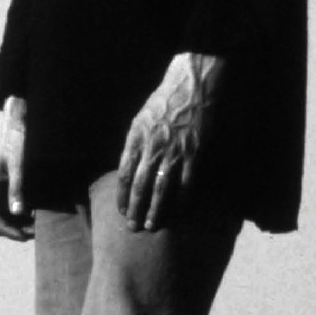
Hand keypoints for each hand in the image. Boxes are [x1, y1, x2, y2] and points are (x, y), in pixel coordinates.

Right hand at [0, 97, 32, 241]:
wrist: (18, 127)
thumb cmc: (18, 144)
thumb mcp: (19, 166)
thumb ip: (17, 189)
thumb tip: (18, 213)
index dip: (7, 230)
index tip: (25, 237)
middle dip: (14, 229)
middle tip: (35, 233)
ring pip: (3, 215)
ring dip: (18, 223)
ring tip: (37, 226)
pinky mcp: (3, 186)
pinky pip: (9, 207)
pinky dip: (20, 214)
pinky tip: (35, 214)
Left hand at [115, 52, 223, 230]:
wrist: (191, 86)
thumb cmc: (163, 102)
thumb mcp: (139, 120)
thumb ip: (134, 144)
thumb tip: (129, 166)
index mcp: (135, 139)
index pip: (123, 174)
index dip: (121, 195)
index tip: (120, 210)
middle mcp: (152, 148)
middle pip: (139, 185)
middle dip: (134, 208)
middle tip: (132, 227)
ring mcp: (174, 152)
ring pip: (161, 188)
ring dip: (155, 209)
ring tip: (151, 225)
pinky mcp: (195, 153)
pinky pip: (187, 182)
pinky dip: (182, 200)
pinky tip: (179, 212)